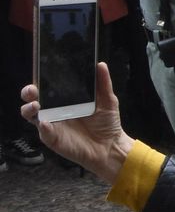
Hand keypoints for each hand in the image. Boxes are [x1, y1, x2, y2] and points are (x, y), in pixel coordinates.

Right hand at [20, 63, 134, 183]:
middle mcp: (54, 110)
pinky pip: (43, 131)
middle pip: (32, 99)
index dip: (40, 80)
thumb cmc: (107, 123)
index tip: (40, 73)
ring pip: (30, 114)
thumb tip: (100, 65)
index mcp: (65, 100)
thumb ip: (103, 84)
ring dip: (29, 108)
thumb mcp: (107, 101)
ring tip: (36, 105)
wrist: (110, 146)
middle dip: (28, 92)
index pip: (46, 87)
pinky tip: (46, 122)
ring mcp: (51, 124)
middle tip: (33, 90)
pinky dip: (42, 126)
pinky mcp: (52, 138)